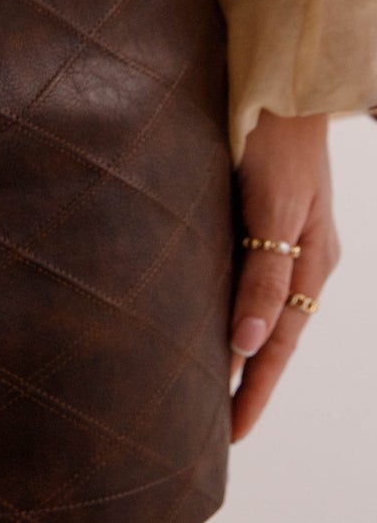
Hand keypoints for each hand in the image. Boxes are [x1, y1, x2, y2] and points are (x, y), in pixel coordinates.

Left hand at [228, 108, 340, 440]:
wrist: (281, 87)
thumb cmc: (278, 142)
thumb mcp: (276, 210)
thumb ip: (264, 275)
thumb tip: (248, 345)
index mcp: (312, 263)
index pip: (278, 345)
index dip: (256, 390)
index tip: (232, 435)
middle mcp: (301, 257)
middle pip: (272, 335)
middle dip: (250, 382)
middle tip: (218, 430)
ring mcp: (285, 237)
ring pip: (261, 308)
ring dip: (240, 348)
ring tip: (211, 387)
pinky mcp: (264, 217)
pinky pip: (250, 276)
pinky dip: (233, 307)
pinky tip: (212, 317)